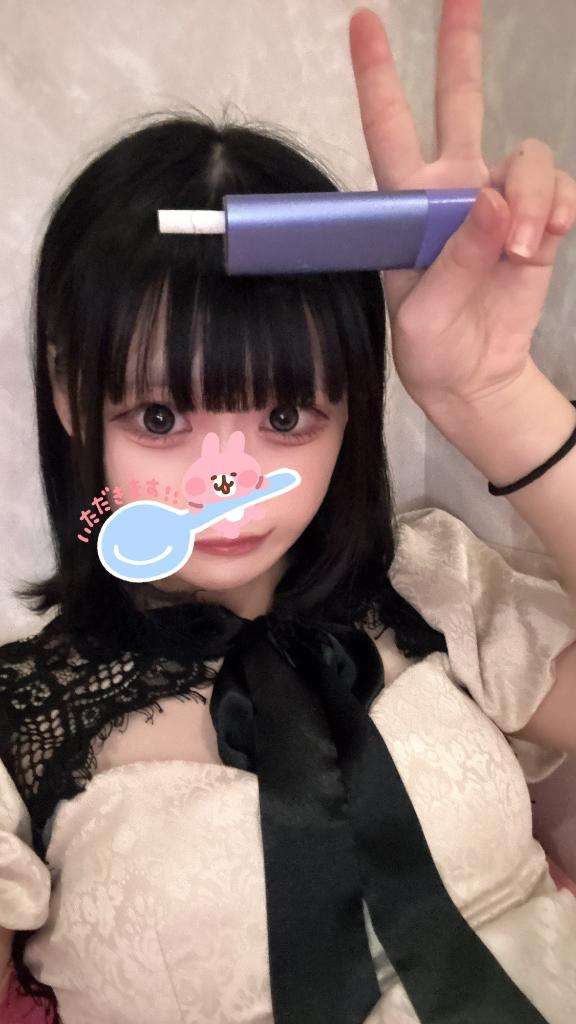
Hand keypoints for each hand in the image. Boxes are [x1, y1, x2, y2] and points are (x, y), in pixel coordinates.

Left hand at [348, 1, 575, 407]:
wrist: (475, 377)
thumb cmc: (432, 347)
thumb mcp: (424, 314)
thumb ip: (455, 261)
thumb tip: (497, 203)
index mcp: (407, 207)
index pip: (390, 129)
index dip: (377, 75)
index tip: (364, 21)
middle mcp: (454, 191)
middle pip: (460, 103)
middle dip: (461, 49)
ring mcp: (500, 203)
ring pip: (527, 156)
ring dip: (533, 197)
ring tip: (523, 248)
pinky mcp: (539, 222)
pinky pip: (561, 190)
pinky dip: (559, 210)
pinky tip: (547, 238)